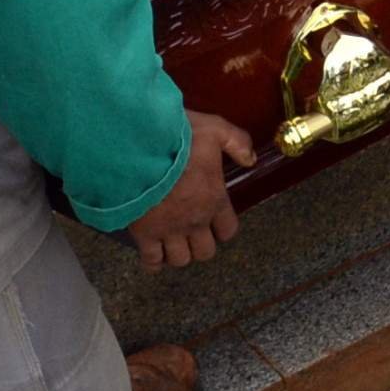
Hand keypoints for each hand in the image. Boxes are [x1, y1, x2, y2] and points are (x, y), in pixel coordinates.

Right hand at [124, 112, 255, 270]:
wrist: (138, 148)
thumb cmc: (177, 139)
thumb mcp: (215, 129)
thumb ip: (237, 142)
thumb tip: (251, 160)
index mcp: (214, 200)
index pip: (228, 230)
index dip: (222, 228)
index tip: (214, 221)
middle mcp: (195, 221)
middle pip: (205, 252)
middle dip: (200, 245)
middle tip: (191, 231)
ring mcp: (170, 231)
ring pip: (180, 260)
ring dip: (178, 253)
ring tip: (171, 241)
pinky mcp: (145, 235)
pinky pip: (152, 261)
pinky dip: (153, 261)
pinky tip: (152, 251)